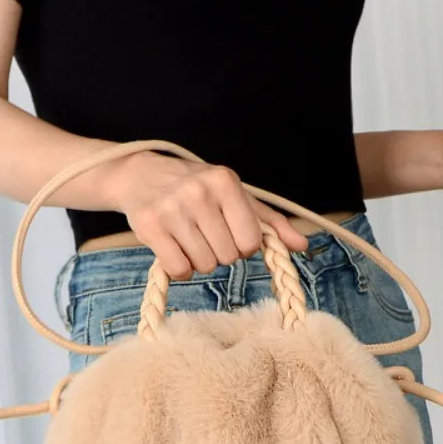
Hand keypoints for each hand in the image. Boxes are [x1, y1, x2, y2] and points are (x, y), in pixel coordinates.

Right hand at [104, 151, 309, 279]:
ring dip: (198, 261)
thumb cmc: (196, 188)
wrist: (141, 175)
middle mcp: (199, 192)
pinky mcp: (149, 226)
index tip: (228, 233)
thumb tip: (302, 246)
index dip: (242, 245)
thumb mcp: (235, 196)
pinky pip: (178, 269)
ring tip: (187, 238)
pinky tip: (173, 248)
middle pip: (228, 256)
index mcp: (225, 181)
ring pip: (203, 265)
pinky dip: (178, 268)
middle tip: (203, 233)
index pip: (251, 240)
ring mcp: (172, 209)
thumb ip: (270, 222)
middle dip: (219, 252)